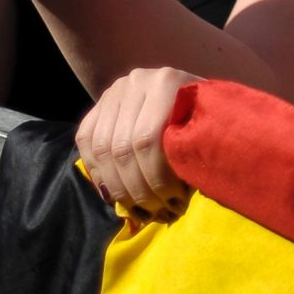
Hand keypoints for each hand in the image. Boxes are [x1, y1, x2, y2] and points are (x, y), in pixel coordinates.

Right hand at [77, 67, 201, 217]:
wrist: (194, 91)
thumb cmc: (207, 116)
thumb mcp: (207, 128)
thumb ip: (189, 152)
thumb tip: (172, 200)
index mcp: (166, 83)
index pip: (147, 140)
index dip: (157, 179)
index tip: (173, 204)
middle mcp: (136, 81)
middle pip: (121, 147)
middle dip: (137, 189)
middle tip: (154, 212)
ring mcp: (115, 91)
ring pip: (101, 148)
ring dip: (116, 187)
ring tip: (137, 209)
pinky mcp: (100, 103)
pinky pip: (86, 140)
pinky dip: (97, 172)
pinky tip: (113, 193)